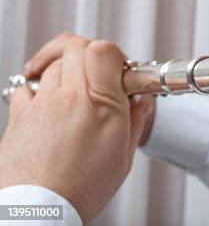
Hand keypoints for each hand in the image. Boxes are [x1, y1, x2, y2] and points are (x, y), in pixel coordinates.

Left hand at [0, 33, 154, 220]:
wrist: (36, 211)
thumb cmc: (80, 188)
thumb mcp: (122, 156)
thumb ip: (135, 122)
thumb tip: (142, 103)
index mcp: (98, 103)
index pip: (103, 50)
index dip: (113, 54)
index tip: (119, 70)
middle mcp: (66, 96)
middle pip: (74, 47)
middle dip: (88, 53)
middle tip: (98, 72)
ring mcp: (39, 103)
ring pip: (52, 64)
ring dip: (65, 69)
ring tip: (75, 88)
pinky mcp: (18, 115)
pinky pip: (26, 86)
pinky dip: (38, 86)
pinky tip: (48, 101)